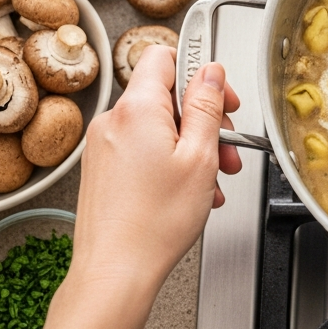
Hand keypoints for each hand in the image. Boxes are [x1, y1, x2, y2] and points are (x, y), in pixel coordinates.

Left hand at [71, 46, 242, 287]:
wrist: (114, 272)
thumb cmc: (153, 223)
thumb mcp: (199, 157)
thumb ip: (206, 106)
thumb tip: (210, 72)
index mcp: (136, 108)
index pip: (165, 56)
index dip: (199, 70)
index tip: (221, 93)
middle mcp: (113, 121)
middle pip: (167, 97)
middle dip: (203, 119)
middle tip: (225, 147)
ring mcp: (103, 146)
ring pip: (158, 127)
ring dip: (190, 146)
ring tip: (210, 178)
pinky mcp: (102, 169)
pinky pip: (143, 150)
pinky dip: (169, 162)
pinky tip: (188, 191)